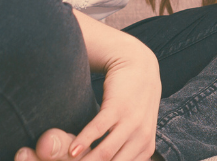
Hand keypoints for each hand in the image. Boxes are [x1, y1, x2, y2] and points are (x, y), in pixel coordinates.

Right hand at [14, 50, 161, 160]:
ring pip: (104, 154)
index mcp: (145, 149)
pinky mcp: (119, 107)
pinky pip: (98, 130)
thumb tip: (99, 159)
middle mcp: (142, 140)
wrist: (138, 65)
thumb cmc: (131, 101)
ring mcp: (132, 123)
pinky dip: (83, 142)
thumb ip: (123, 148)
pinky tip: (71, 151)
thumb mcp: (135, 128)